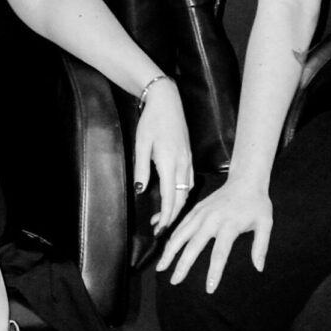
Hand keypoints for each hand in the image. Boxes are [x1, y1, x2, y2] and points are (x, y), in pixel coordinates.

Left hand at [131, 78, 192, 225]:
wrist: (167, 100)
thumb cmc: (151, 120)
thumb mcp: (141, 144)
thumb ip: (142, 169)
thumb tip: (141, 190)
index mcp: (170, 162)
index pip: (171, 197)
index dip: (166, 216)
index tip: (159, 230)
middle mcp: (182, 163)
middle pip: (181, 198)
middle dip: (172, 216)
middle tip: (159, 228)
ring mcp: (188, 160)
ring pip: (187, 190)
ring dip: (177, 205)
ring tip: (164, 215)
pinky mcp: (188, 156)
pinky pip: (189, 181)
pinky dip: (183, 193)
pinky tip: (175, 196)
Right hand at [159, 174, 273, 291]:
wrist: (246, 179)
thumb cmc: (257, 203)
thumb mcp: (265, 223)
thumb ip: (261, 246)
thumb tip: (259, 268)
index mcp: (229, 225)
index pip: (219, 253)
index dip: (214, 273)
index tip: (209, 289)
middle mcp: (212, 219)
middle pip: (193, 246)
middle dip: (182, 265)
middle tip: (174, 281)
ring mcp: (201, 213)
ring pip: (181, 234)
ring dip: (170, 251)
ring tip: (161, 266)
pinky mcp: (196, 208)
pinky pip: (181, 224)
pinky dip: (172, 237)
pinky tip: (167, 249)